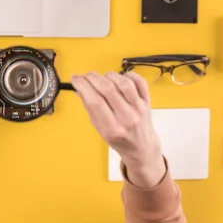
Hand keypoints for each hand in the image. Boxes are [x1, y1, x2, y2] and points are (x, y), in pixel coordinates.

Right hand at [71, 71, 165, 187]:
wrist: (141, 147)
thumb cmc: (119, 139)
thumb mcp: (99, 129)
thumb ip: (90, 108)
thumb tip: (79, 88)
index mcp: (113, 129)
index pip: (95, 102)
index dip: (83, 86)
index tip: (75, 79)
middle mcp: (128, 118)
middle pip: (108, 90)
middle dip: (92, 78)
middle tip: (85, 76)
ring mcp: (139, 109)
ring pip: (124, 83)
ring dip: (109, 76)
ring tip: (102, 78)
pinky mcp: (147, 101)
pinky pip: (140, 82)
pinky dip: (127, 75)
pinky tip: (119, 78)